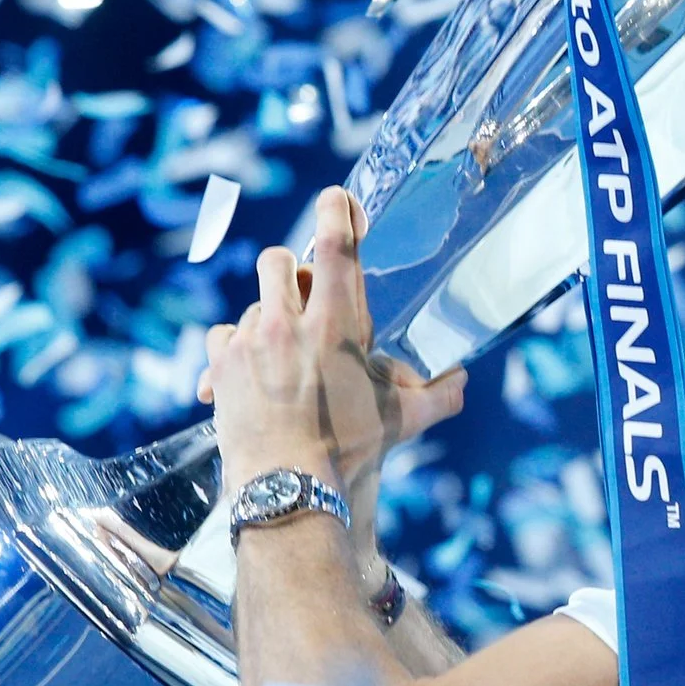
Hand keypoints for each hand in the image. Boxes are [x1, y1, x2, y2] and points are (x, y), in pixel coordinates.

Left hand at [203, 186, 466, 527]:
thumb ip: (438, 394)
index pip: (335, 246)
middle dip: (292, 272)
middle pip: (279, 261)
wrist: (288, 488)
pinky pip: (224, 336)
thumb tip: (462, 380)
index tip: (338, 197)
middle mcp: (288, 324)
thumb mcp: (400, 420)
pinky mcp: (222, 366)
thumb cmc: (347, 451)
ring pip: (253, 304)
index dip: (337, 211)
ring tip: (285, 356)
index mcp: (335, 325)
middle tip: (306, 301)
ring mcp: (250, 342)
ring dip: (270, 319)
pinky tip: (250, 374)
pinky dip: (237, 349)